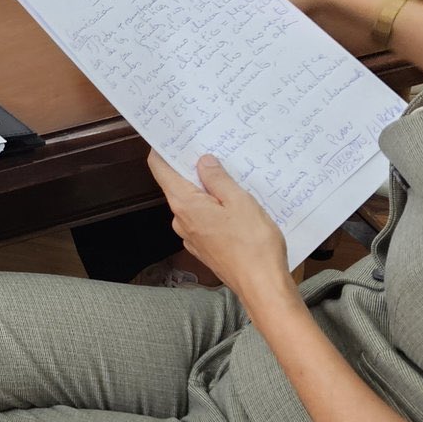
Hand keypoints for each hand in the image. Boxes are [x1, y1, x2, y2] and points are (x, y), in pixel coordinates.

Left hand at [146, 151, 292, 305]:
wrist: (262, 286)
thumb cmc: (253, 245)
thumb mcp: (239, 201)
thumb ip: (218, 179)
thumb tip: (203, 162)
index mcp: (185, 205)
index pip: (160, 169)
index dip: (163, 150)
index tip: (172, 135)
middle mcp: (181, 220)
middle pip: (177, 184)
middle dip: (193, 168)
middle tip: (213, 150)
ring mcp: (191, 235)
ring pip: (193, 203)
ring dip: (208, 189)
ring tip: (232, 178)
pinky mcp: (204, 246)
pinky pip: (203, 219)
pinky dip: (214, 208)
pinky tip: (235, 206)